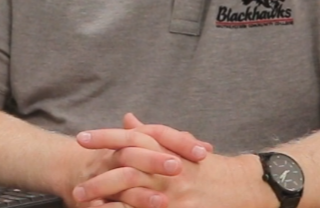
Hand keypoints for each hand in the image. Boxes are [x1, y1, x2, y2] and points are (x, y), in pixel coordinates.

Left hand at [74, 117, 261, 207]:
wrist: (242, 187)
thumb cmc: (208, 167)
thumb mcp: (180, 145)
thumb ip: (151, 134)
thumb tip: (127, 120)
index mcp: (166, 149)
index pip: (131, 139)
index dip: (104, 138)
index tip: (81, 139)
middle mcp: (168, 170)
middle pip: (126, 171)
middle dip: (98, 180)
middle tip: (76, 188)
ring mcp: (173, 194)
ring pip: (133, 197)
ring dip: (108, 203)